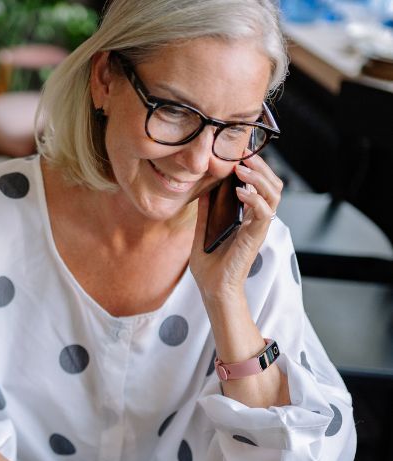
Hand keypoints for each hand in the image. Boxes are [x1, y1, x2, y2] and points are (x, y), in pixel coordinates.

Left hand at [190, 153, 282, 299]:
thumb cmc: (210, 267)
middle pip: (272, 185)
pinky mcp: (256, 237)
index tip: (237, 153)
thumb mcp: (203, 232)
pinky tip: (240, 191)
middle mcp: (256, 221)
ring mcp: (258, 228)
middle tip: (243, 154)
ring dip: (259, 177)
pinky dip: (254, 198)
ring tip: (242, 168)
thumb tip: (202, 190)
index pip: (260, 186)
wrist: (213, 289)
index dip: (254, 168)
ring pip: (274, 194)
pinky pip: (263, 212)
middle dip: (261, 166)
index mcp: (247, 218)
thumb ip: (206, 212)